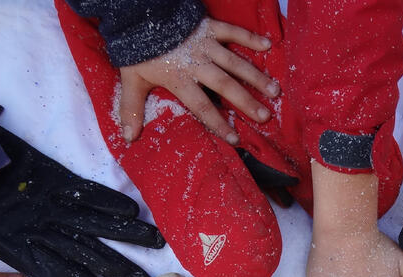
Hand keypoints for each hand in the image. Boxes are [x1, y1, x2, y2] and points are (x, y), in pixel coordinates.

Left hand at [118, 17, 280, 143]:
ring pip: (235, 63)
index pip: (202, 106)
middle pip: (226, 86)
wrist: (138, 12)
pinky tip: (267, 45)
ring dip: (256, 76)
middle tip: (265, 116)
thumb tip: (127, 137)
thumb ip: (132, 108)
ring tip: (275, 90)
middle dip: (246, 102)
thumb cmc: (137, 49)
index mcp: (180, 79)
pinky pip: (233, 32)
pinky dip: (250, 38)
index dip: (218, 123)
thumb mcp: (131, 79)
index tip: (234, 138)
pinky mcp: (209, 27)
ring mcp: (206, 44)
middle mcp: (197, 64)